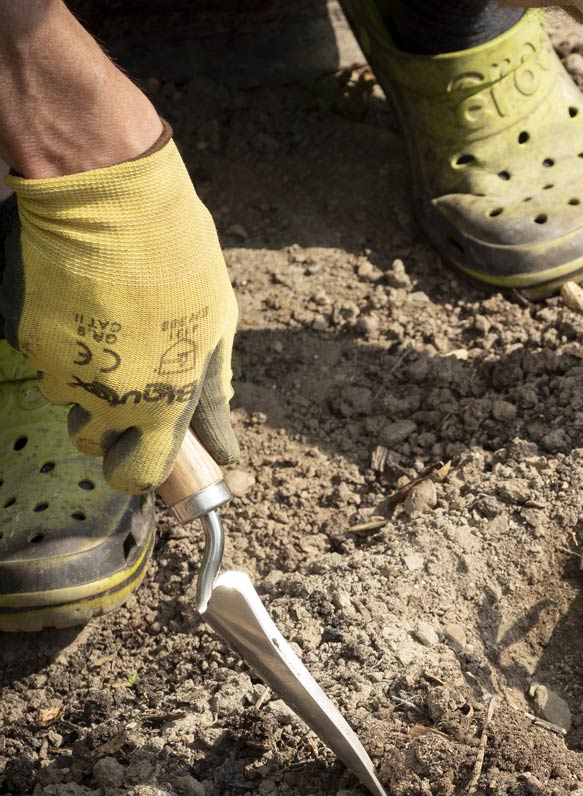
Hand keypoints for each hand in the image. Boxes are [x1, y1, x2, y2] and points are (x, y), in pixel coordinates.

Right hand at [0, 132, 238, 492]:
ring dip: (86, 386)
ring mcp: (61, 369)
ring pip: (68, 403)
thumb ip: (213, 386)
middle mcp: (108, 398)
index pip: (139, 475)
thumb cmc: (177, 256)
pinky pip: (46, 359)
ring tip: (110, 336)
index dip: (143, 472)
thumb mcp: (216, 323)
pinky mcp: (26, 337)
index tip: (148, 455)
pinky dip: (62, 346)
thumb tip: (221, 439)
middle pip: (94, 445)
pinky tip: (82, 309)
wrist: (105, 197)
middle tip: (130, 388)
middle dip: (109, 429)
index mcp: (163, 402)